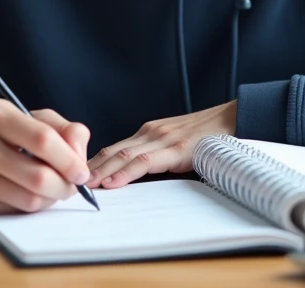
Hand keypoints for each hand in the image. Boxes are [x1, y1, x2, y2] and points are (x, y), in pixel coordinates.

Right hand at [0, 98, 90, 213]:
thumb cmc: (3, 133)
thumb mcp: (33, 118)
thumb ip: (65, 130)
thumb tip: (80, 158)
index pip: (42, 139)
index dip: (69, 159)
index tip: (82, 172)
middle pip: (38, 176)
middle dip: (65, 186)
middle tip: (73, 186)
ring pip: (28, 199)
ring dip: (50, 199)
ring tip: (53, 189)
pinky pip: (13, 211)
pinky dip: (29, 206)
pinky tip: (28, 193)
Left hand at [86, 100, 236, 188]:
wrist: (237, 119)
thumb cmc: (211, 136)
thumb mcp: (178, 145)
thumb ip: (160, 157)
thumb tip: (141, 178)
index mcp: (150, 132)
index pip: (115, 148)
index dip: (94, 162)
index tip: (76, 175)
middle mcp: (151, 132)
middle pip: (112, 151)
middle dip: (89, 167)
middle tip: (67, 182)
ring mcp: (162, 139)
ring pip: (122, 156)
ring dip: (100, 171)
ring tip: (82, 185)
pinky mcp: (176, 148)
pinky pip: (144, 162)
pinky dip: (124, 173)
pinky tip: (111, 182)